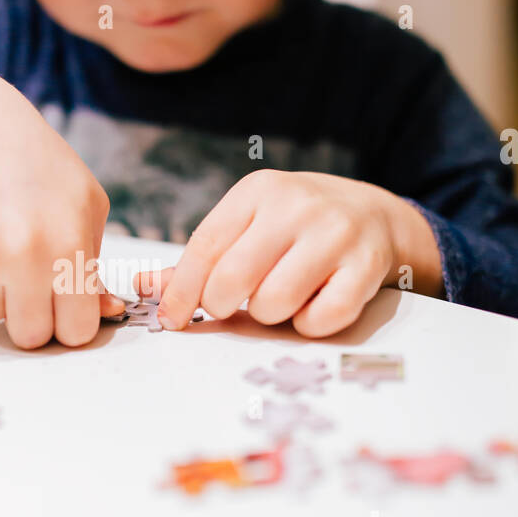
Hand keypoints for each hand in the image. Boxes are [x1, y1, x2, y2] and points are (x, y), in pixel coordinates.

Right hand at [0, 59, 125, 347]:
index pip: (75, 332)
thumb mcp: (85, 203)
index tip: (63, 308)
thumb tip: (103, 313)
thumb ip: (94, 265)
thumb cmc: (36, 164)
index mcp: (67, 246)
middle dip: (32, 314)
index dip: (70, 322)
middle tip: (28, 277)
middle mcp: (19, 255)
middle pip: (29, 335)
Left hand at [134, 169, 442, 336]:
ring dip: (268, 315)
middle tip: (231, 306)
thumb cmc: (295, 227)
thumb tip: (142, 289)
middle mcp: (297, 207)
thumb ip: (199, 260)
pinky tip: (311, 305)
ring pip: (274, 303)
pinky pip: (320, 319)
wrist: (374, 215)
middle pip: (233, 279)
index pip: (205, 247)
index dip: (181, 290)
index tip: (170, 318)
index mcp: (258, 192)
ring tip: (279, 298)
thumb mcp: (248, 225)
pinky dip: (309, 325)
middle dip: (222, 305)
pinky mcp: (366, 268)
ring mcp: (335, 236)